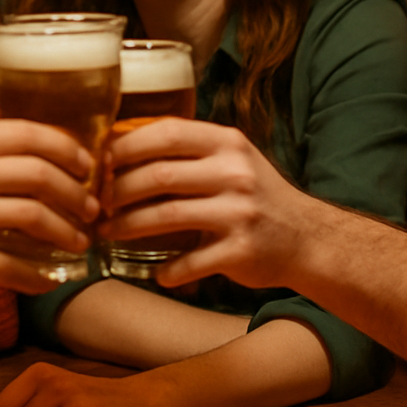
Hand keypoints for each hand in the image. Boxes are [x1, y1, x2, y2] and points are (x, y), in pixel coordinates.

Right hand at [0, 119, 98, 296]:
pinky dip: (37, 275)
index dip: (66, 147)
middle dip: (76, 191)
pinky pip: (8, 266)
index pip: (26, 133)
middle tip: (92, 207)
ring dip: (65, 231)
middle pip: (38, 172)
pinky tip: (49, 280)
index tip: (86, 164)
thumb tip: (29, 157)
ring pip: (31, 216)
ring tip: (78, 241)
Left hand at [103, 118, 317, 289]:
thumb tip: (120, 144)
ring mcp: (239, 212)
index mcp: (228, 143)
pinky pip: (190, 262)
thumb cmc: (255, 194)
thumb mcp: (232, 158)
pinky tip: (157, 273)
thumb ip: (189, 150)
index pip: (167, 133)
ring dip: (129, 226)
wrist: (307, 238)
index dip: (127, 146)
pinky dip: (168, 270)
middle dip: (119, 190)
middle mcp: (235, 173)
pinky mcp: (241, 251)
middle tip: (99, 204)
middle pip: (159, 175)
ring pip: (166, 215)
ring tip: (108, 232)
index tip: (101, 161)